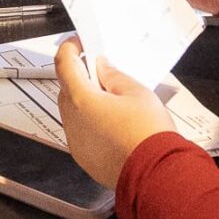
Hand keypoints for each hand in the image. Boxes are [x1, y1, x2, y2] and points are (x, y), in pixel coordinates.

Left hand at [53, 38, 175, 190]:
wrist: (155, 175)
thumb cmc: (149, 135)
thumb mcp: (137, 93)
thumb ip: (114, 75)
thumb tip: (103, 67)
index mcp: (81, 100)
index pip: (63, 64)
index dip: (69, 49)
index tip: (78, 44)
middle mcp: (72, 122)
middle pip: (66, 89)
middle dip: (80, 77)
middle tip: (100, 70)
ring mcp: (76, 142)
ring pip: (72, 112)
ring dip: (84, 102)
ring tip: (112, 99)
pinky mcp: (84, 158)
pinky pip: (80, 133)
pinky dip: (89, 123)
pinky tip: (112, 123)